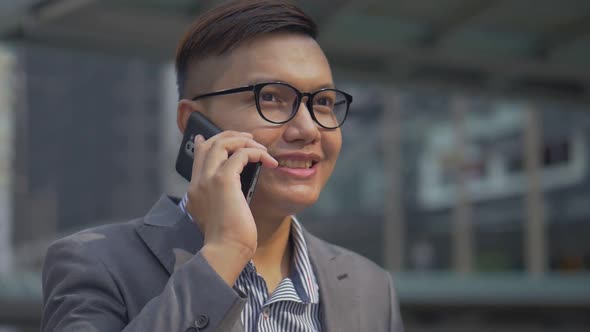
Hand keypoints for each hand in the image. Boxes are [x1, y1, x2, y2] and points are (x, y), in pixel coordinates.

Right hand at [185, 131, 277, 284]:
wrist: (225, 252)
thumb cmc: (228, 242)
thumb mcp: (221, 217)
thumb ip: (223, 200)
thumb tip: (236, 189)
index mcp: (195, 191)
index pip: (199, 156)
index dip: (210, 142)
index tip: (223, 137)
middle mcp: (198, 182)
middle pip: (210, 144)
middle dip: (231, 136)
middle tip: (249, 140)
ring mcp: (209, 180)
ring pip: (222, 143)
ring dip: (244, 142)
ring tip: (261, 149)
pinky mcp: (224, 180)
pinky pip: (241, 154)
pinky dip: (256, 153)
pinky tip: (268, 162)